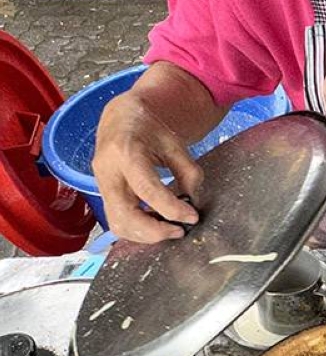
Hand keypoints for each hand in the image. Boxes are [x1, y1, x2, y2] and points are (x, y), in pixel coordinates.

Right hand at [93, 92, 201, 242]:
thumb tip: (194, 202)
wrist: (121, 119)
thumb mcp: (174, 142)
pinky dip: (138, 231)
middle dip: (155, 231)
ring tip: (170, 229)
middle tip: (180, 231)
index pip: (147, 189)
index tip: (192, 217)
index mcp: (125, 152)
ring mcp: (102, 185)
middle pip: (125, 215)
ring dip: (146, 235)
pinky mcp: (104, 195)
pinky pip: (117, 222)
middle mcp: (107, 171)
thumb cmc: (148, 129)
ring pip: (118, 224)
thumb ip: (188, 171)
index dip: (171, 209)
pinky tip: (157, 225)